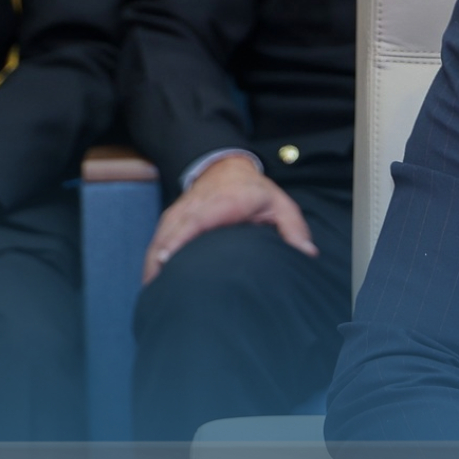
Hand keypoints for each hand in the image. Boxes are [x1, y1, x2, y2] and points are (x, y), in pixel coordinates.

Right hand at [144, 156, 317, 284]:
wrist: (227, 167)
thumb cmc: (255, 191)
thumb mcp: (279, 204)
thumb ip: (293, 229)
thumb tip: (307, 253)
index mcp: (222, 203)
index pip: (196, 220)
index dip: (179, 239)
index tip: (167, 258)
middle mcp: (195, 207)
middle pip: (171, 232)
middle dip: (161, 259)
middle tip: (156, 288)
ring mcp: (180, 213)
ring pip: (161, 237)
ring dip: (153, 262)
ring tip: (151, 291)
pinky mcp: (172, 219)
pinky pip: (158, 239)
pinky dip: (153, 258)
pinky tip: (151, 280)